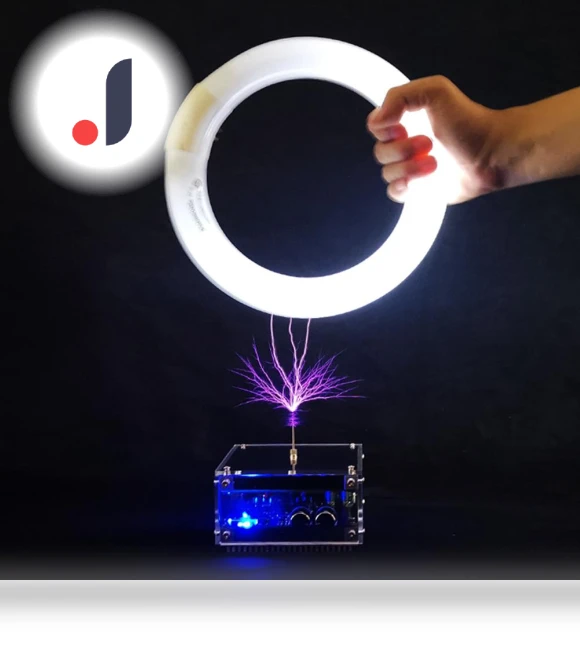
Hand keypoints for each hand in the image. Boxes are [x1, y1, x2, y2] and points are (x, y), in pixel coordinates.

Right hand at [367, 75, 503, 203]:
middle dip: (402, 149)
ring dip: (410, 168)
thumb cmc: (470, 121)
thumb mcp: (436, 91)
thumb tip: (377, 120)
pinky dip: (405, 186)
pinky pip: (395, 192)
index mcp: (405, 121)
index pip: (376, 126)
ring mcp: (411, 168)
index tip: (403, 125)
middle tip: (429, 143)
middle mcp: (406, 144)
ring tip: (435, 163)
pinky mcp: (419, 189)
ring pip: (387, 173)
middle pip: (380, 152)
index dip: (385, 129)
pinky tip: (425, 178)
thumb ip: (400, 95)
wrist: (491, 153)